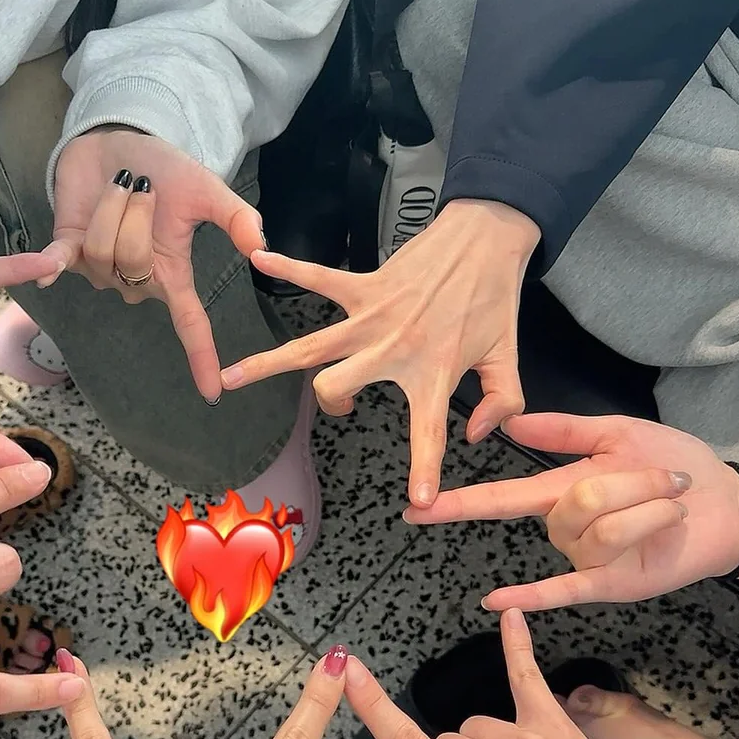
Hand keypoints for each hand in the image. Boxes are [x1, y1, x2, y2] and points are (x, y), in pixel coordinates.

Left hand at [49, 130, 263, 400]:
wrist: (118, 142)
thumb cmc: (163, 169)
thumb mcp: (206, 190)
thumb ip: (235, 217)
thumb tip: (259, 246)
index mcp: (171, 274)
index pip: (191, 323)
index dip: (201, 355)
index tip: (213, 392)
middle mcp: (135, 280)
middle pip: (131, 265)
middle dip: (135, 216)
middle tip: (141, 186)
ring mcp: (99, 268)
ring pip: (100, 251)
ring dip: (109, 207)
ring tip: (117, 186)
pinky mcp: (66, 248)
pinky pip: (58, 264)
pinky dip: (50, 266)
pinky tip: (44, 270)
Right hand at [220, 200, 539, 505]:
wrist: (487, 236)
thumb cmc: (495, 297)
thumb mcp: (509, 357)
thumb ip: (502, 403)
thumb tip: (476, 435)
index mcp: (433, 372)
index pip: (427, 433)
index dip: (423, 470)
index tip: (418, 501)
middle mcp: (393, 348)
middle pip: (335, 387)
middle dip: (331, 404)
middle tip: (342, 405)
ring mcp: (372, 317)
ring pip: (308, 348)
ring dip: (265, 363)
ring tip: (229, 379)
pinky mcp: (365, 285)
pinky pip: (317, 279)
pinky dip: (287, 269)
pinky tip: (258, 260)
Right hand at [404, 412, 738, 609]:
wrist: (726, 504)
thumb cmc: (674, 466)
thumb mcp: (619, 434)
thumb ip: (565, 429)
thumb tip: (511, 417)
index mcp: (560, 491)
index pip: (498, 498)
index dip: (457, 502)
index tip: (415, 506)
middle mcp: (564, 530)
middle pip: (579, 501)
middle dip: (634, 484)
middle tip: (671, 480)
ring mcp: (584, 559)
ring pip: (601, 528)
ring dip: (651, 509)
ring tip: (674, 506)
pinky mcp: (608, 585)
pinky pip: (565, 589)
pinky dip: (530, 595)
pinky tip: (497, 601)